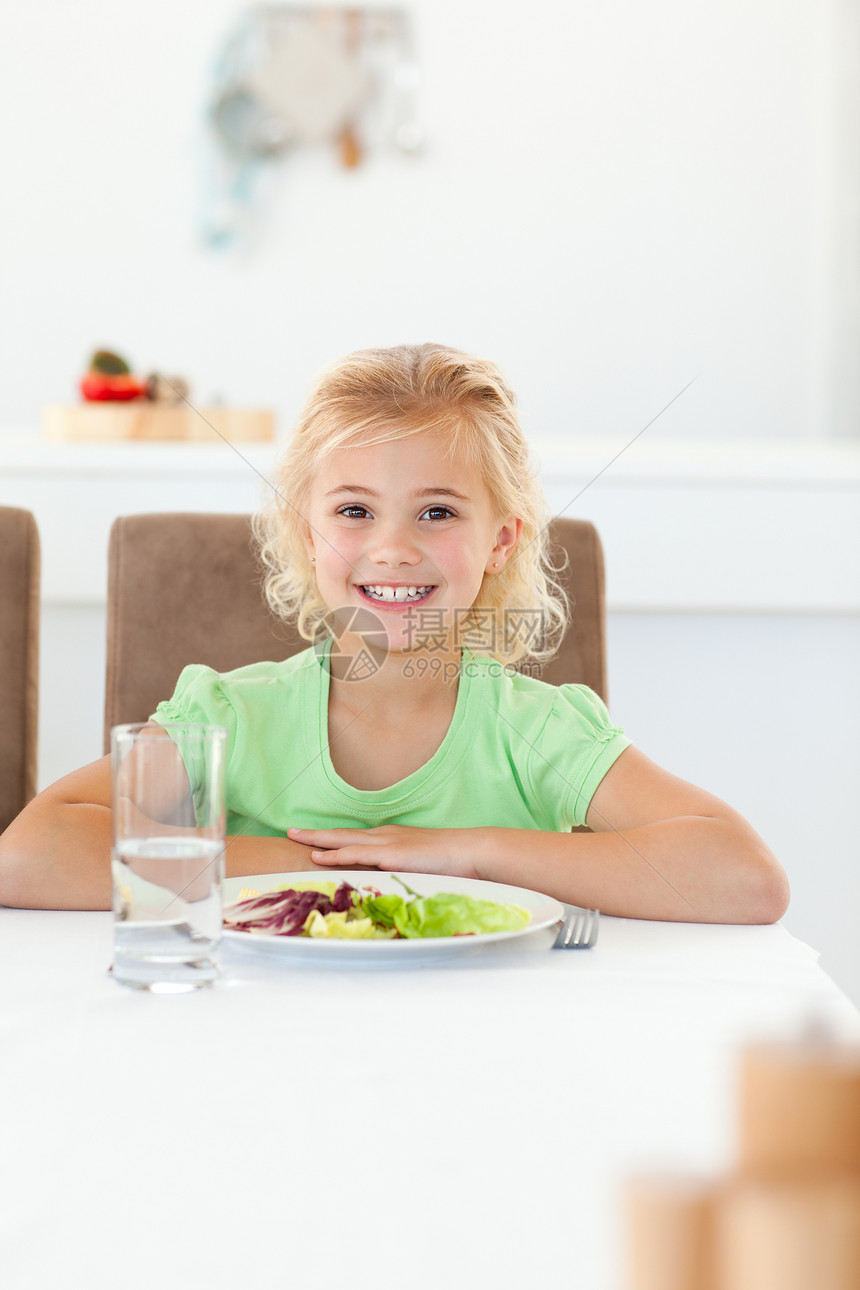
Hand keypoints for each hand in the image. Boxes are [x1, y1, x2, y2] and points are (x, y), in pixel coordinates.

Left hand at [286, 825, 478, 878]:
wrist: (471, 852)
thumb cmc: (452, 862)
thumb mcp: (422, 866)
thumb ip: (405, 872)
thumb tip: (393, 885)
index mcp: (392, 839)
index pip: (356, 838)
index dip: (333, 838)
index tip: (313, 839)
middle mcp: (386, 836)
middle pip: (343, 833)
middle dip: (316, 833)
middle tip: (291, 832)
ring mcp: (388, 843)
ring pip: (344, 839)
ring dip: (318, 840)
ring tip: (295, 838)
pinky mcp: (392, 854)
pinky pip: (357, 854)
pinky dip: (336, 854)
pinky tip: (319, 856)